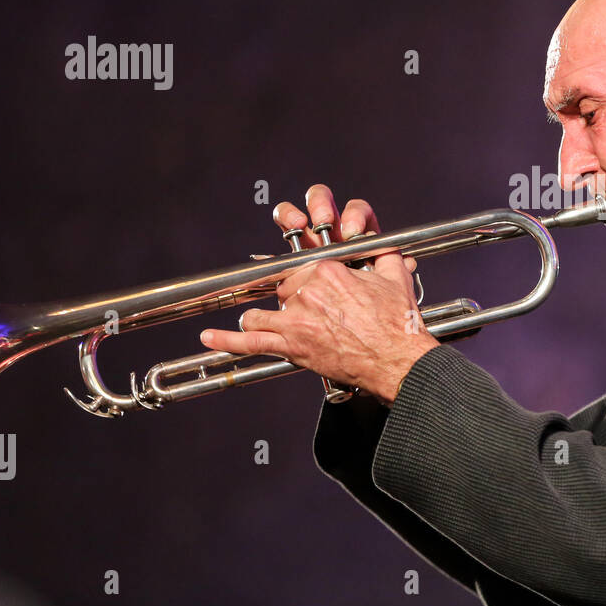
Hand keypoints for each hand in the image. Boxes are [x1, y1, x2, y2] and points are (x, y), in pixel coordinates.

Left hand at [200, 184, 438, 404]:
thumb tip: (377, 245)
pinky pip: (251, 341)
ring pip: (263, 311)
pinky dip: (226, 339)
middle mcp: (307, 290)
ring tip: (280, 326)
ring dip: (266, 318)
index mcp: (328, 269)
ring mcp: (296, 319)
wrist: (397, 361)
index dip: (306, 278)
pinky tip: (208, 336)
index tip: (310, 285)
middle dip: (292, 300)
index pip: (302, 266)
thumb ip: (381, 254)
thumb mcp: (394, 276)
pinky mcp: (292, 346)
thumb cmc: (398, 323)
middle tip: (310, 314)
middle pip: (281, 288)